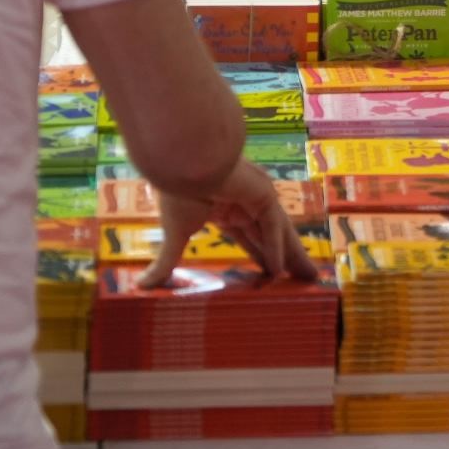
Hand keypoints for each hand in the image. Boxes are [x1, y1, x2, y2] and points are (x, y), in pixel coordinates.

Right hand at [138, 160, 319, 288]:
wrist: (180, 162)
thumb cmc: (175, 193)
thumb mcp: (175, 235)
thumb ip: (165, 264)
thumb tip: (139, 287)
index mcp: (226, 210)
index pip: (250, 238)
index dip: (261, 256)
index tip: (270, 276)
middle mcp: (246, 204)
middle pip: (271, 237)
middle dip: (288, 258)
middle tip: (305, 278)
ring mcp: (256, 198)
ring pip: (279, 232)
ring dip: (293, 255)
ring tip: (309, 277)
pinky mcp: (261, 193)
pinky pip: (270, 225)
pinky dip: (274, 247)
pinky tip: (278, 270)